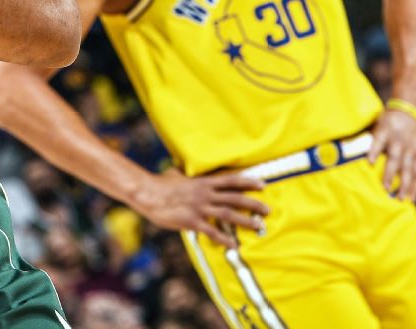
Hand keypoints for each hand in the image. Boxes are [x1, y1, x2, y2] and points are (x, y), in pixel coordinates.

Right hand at [133, 169, 268, 248]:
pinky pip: (212, 231)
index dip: (248, 182)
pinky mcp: (192, 221)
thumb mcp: (175, 174)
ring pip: (228, 214)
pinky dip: (224, 239)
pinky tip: (233, 245)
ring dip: (245, 221)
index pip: (231, 181)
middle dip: (253, 204)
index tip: (263, 184)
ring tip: (259, 226)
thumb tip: (183, 170)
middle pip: (235, 198)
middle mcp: (205, 194)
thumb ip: (185, 175)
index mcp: (203, 182)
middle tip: (268, 210)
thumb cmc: (159, 183)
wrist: (147, 193)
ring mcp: (199, 208)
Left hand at [367, 106, 415, 199]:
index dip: (374, 151)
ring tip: (400, 200)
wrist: (412, 110)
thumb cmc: (387, 120)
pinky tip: (412, 198)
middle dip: (390, 174)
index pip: (378, 140)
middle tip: (385, 189)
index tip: (369, 162)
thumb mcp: (375, 122)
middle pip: (395, 159)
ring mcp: (411, 149)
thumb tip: (341, 146)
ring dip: (405, 185)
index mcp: (385, 131)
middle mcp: (399, 141)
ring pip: (409, 169)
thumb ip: (363, 135)